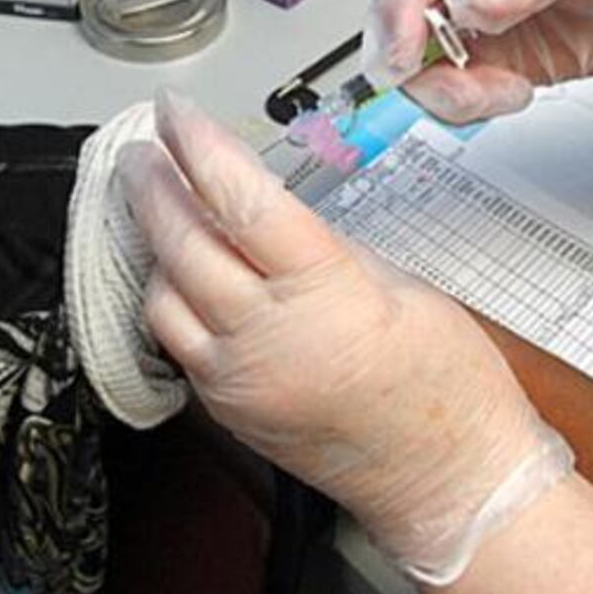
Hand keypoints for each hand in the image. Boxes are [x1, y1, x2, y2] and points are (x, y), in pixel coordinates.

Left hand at [119, 90, 571, 581]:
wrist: (449, 481)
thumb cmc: (446, 384)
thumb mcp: (398, 283)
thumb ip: (320, 245)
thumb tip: (260, 208)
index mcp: (322, 294)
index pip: (238, 200)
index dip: (198, 147)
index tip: (174, 112)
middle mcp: (267, 339)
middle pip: (181, 242)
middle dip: (154, 185)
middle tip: (143, 150)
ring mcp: (238, 381)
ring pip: (162, 296)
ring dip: (154, 246)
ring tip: (160, 207)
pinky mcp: (225, 411)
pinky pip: (176, 343)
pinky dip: (171, 301)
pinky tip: (182, 275)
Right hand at [363, 0, 592, 123]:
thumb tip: (470, 0)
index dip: (397, 12)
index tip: (406, 55)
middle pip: (401, 26)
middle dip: (416, 66)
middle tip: (459, 88)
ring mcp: (480, 28)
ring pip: (425, 69)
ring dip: (451, 94)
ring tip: (503, 91)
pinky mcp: (500, 66)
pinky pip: (460, 94)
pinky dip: (475, 107)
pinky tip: (515, 92)